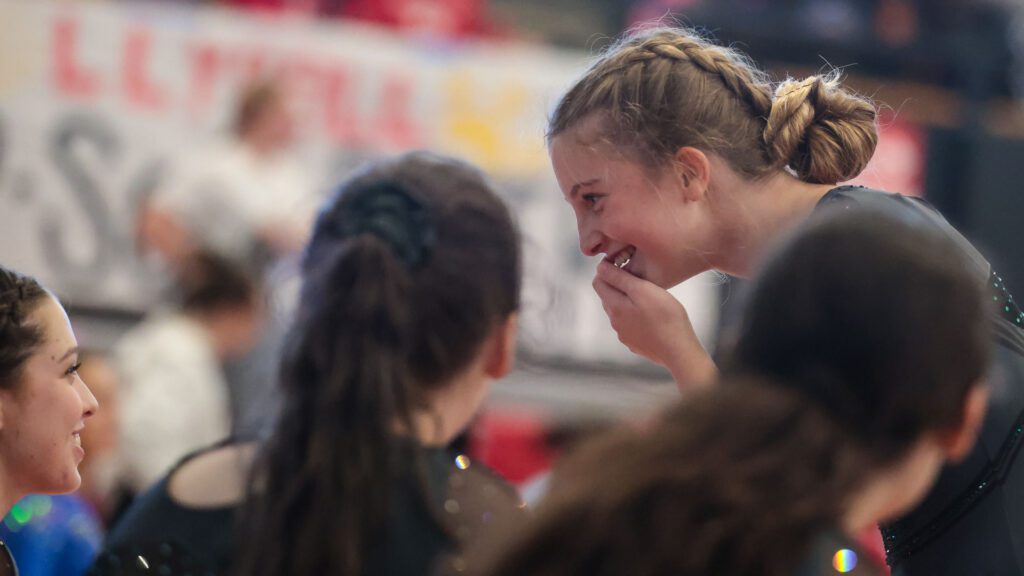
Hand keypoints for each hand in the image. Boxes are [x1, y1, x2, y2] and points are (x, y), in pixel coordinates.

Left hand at [592, 260, 716, 391]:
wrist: (679, 350)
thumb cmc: (665, 317)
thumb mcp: (643, 290)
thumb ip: (620, 278)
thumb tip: (600, 268)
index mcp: (614, 307)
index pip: (598, 283)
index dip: (608, 271)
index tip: (625, 265)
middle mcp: (615, 322)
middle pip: (608, 297)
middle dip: (618, 286)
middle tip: (639, 279)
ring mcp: (624, 335)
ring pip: (620, 311)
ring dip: (628, 302)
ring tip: (648, 298)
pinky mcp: (635, 343)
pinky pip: (630, 325)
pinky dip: (636, 317)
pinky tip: (652, 317)